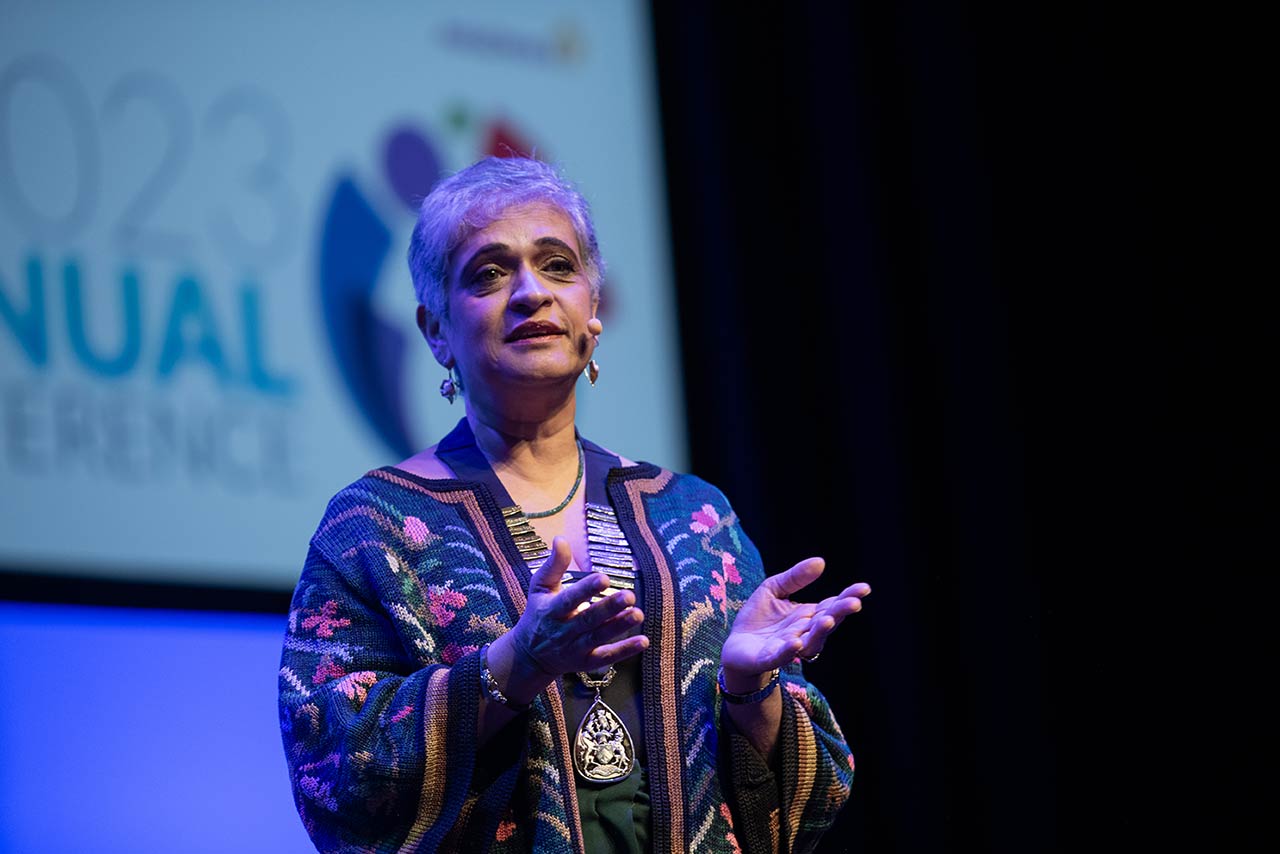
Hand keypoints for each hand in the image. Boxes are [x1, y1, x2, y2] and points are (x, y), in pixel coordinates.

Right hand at [508, 537, 648, 681]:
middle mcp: (562, 632)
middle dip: (608, 608)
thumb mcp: (539, 587)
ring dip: (619, 627)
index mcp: (551, 610)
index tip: (604, 578)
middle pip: (587, 620)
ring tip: (638, 614)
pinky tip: (643, 640)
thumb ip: (553, 565)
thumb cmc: (538, 613)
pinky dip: (624, 650)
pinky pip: (606, 657)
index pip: (569, 600)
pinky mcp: (586, 662)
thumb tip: (560, 538)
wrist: (529, 656)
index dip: (586, 590)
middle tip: (629, 596)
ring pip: (599, 639)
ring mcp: (575, 649)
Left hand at [720, 558, 869, 687]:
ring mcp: (789, 647)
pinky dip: (790, 650)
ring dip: (820, 631)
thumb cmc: (759, 617)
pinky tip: (796, 642)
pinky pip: (782, 656)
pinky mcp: (769, 658)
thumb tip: (820, 561)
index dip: (848, 597)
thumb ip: (795, 577)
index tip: (864, 588)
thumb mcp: (774, 588)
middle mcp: (804, 632)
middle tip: (854, 603)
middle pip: (826, 622)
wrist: (736, 646)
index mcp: (808, 615)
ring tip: (829, 619)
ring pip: (810, 641)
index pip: (831, 605)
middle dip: (840, 613)